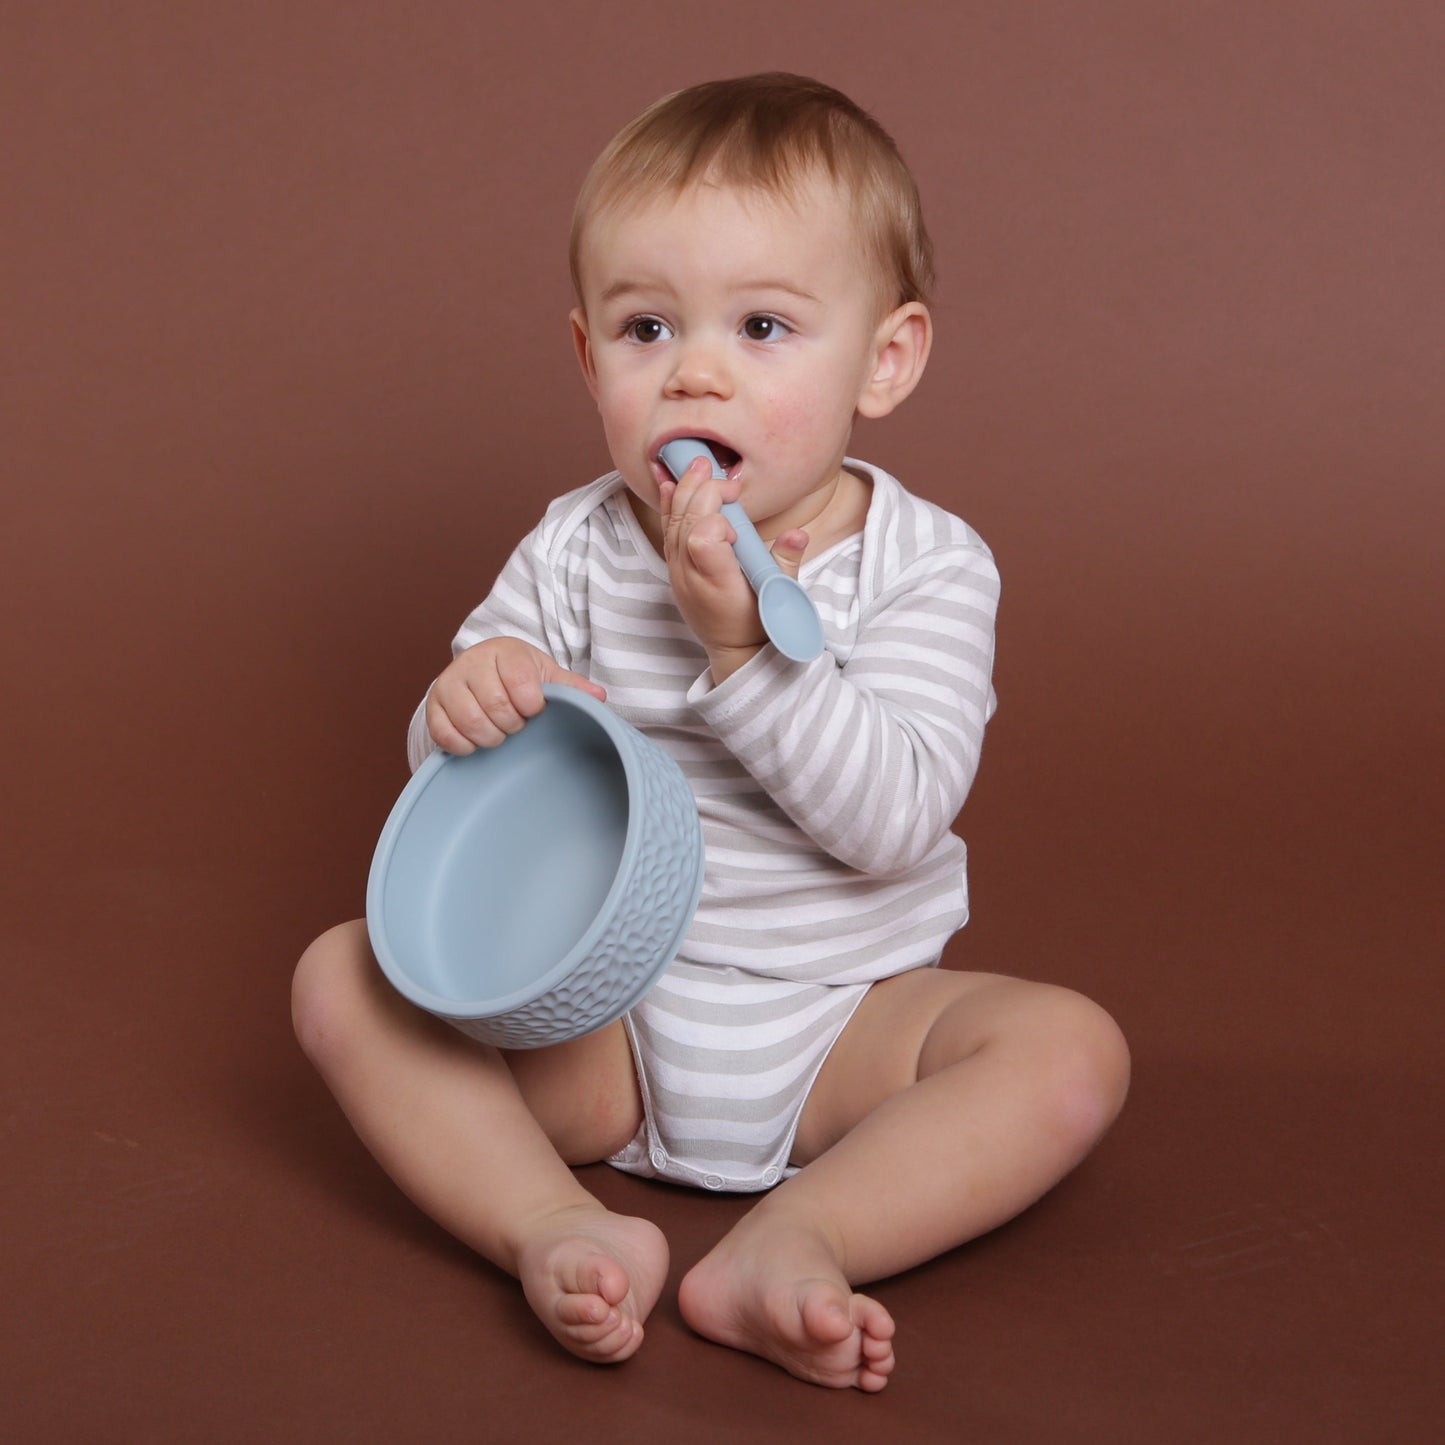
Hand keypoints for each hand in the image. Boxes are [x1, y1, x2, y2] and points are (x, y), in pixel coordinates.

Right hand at [425, 637, 605, 752]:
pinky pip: (445, 734)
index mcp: (504, 651)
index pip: (520, 682)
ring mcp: (448, 684)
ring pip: (471, 722)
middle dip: (512, 724)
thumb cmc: (517, 675)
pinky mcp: (433, 707)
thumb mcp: (545, 675)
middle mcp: (471, 663)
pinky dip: (465, 745)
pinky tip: (477, 740)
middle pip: (496, 706)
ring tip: (499, 731)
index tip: (534, 709)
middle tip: (516, 722)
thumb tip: (599, 697)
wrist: (481, 672)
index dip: (531, 705)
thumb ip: (572, 686)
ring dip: (491, 736)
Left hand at [660, 458, 808, 681]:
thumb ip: (786, 563)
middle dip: (701, 491)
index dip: (715, 520)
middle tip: (720, 474)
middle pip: (686, 524)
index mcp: (720, 585)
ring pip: (673, 525)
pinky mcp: (673, 569)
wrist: (733, 649)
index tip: (736, 520)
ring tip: (697, 465)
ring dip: (684, 491)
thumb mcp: (780, 596)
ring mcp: (678, 574)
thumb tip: (798, 534)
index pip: (702, 541)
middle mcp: (692, 579)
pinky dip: (669, 506)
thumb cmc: (760, 622)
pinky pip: (666, 532)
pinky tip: (671, 484)